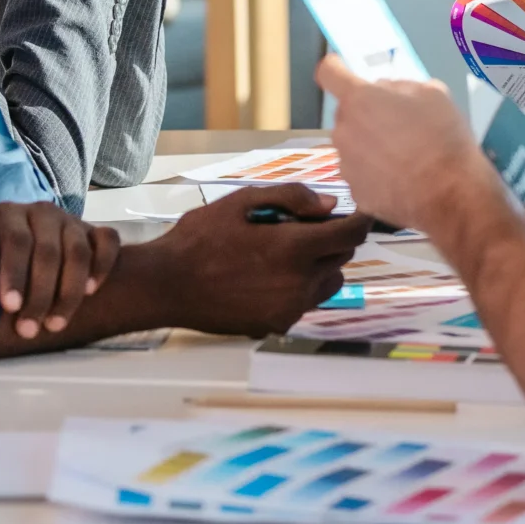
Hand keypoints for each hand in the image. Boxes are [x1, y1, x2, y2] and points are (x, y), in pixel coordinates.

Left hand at [0, 202, 120, 339]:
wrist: (17, 237)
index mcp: (9, 213)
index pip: (16, 241)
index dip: (14, 273)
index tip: (10, 307)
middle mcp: (42, 212)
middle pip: (48, 252)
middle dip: (40, 295)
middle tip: (29, 330)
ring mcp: (71, 220)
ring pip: (79, 252)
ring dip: (70, 292)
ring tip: (56, 324)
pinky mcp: (94, 230)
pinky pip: (108, 242)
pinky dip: (102, 266)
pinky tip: (92, 292)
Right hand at [151, 184, 372, 336]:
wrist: (164, 286)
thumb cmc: (198, 240)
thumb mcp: (241, 202)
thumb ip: (292, 197)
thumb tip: (330, 205)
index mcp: (292, 250)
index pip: (352, 234)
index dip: (360, 219)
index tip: (358, 211)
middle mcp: (297, 284)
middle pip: (342, 257)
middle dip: (331, 238)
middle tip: (301, 226)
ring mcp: (288, 310)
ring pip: (329, 283)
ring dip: (320, 265)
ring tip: (284, 252)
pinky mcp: (275, 326)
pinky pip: (304, 302)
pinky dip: (298, 287)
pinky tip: (266, 275)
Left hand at [317, 54, 492, 234]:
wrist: (450, 195)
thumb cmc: (443, 138)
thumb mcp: (432, 93)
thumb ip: (400, 86)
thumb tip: (386, 92)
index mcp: (359, 100)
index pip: (329, 73)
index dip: (336, 68)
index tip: (343, 69)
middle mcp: (344, 131)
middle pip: (347, 114)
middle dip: (366, 114)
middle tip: (398, 123)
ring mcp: (347, 166)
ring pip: (353, 145)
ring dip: (370, 145)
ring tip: (405, 157)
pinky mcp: (356, 194)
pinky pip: (362, 175)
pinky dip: (376, 175)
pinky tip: (403, 179)